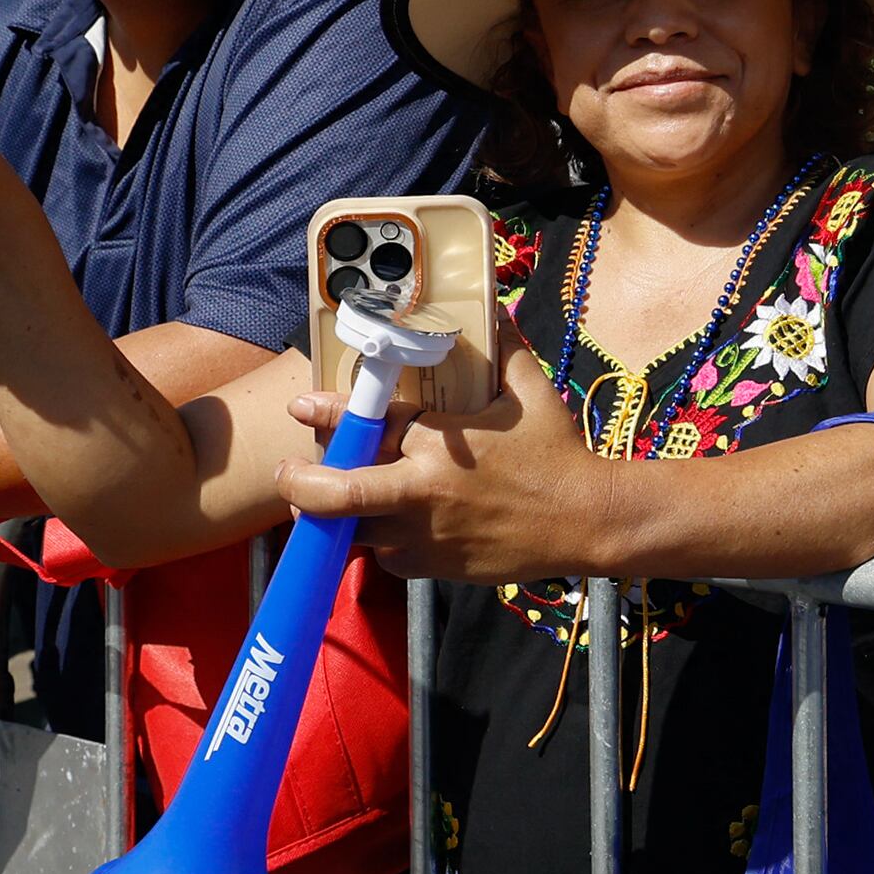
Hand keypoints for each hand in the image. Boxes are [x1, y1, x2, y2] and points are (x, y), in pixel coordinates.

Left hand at [275, 335, 632, 585]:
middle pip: (337, 496)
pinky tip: (384, 525)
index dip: (327, 414)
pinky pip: (385, 557)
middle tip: (287, 475)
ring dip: (333, 519)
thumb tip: (491, 306)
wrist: (585, 523)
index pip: (367, 425)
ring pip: (352, 534)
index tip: (301, 406)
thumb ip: (503, 347)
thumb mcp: (531, 391)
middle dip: (300, 485)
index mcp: (438, 444)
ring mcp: (424, 536)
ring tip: (321, 503)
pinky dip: (377, 541)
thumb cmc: (557, 453)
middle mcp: (422, 492)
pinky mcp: (433, 568)